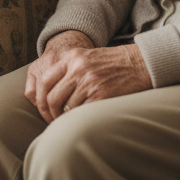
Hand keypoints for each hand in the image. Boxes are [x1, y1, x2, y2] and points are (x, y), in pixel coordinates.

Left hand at [24, 30, 152, 122]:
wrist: (138, 63)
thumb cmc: (111, 64)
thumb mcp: (86, 59)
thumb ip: (68, 71)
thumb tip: (49, 96)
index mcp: (71, 57)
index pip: (44, 81)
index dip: (41, 99)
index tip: (45, 110)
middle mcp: (77, 68)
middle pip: (52, 97)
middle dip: (51, 114)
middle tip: (55, 122)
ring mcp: (89, 82)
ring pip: (66, 108)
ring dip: (66, 119)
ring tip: (70, 122)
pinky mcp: (101, 95)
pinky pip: (82, 113)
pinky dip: (79, 120)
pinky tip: (82, 121)